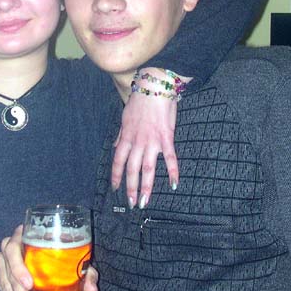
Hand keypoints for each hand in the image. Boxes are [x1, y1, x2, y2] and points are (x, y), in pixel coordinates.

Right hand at [0, 225, 98, 290]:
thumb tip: (93, 290)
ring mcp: (4, 262)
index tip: (30, 285)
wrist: (56, 250)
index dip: (18, 267)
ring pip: (4, 285)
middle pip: (7, 272)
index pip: (12, 248)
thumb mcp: (76, 256)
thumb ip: (86, 271)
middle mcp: (10, 246)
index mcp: (26, 235)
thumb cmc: (65, 249)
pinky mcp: (2, 275)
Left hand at [112, 68, 185, 208]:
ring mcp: (152, 142)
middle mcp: (137, 142)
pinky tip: (174, 184)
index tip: (115, 189)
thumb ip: (121, 135)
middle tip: (132, 203)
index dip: (116, 176)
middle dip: (131, 188)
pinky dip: (173, 172)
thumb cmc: (140, 101)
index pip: (118, 161)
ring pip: (147, 169)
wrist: (154, 87)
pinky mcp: (167, 138)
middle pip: (132, 170)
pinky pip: (170, 158)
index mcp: (126, 137)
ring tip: (145, 201)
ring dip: (146, 187)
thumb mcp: (125, 117)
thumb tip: (116, 145)